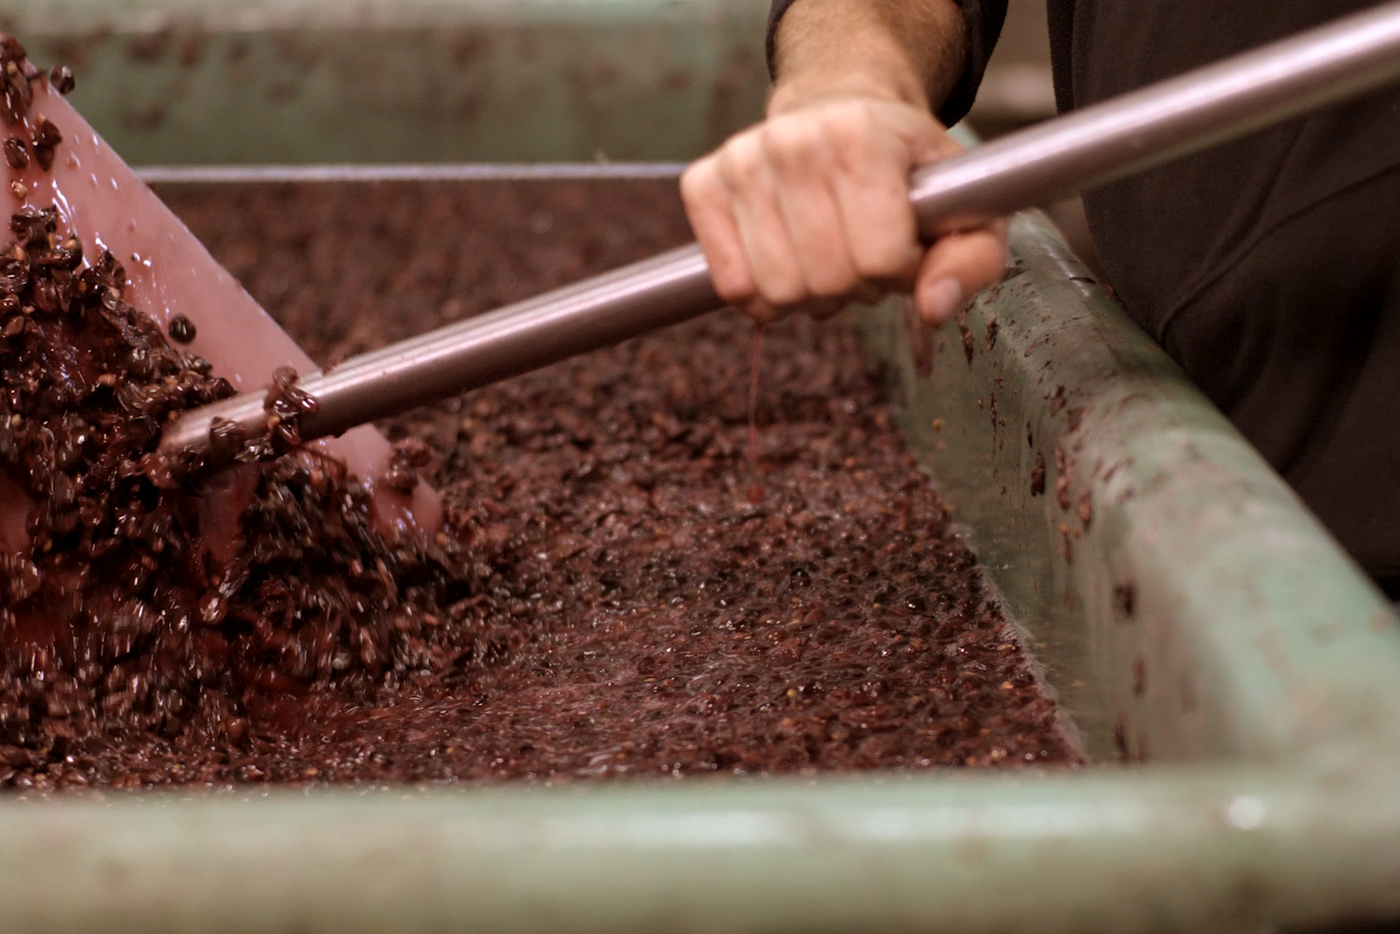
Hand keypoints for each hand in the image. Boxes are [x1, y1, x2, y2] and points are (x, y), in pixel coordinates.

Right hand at [681, 89, 1006, 325]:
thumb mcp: (966, 207)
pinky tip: (788, 264)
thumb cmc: (906, 169)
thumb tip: (930, 309)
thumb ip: (970, 261)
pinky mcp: (703, 184)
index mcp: (862, 137)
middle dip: (855, 287)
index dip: (900, 273)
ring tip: (828, 257)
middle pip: (826, 281)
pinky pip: (731, 285)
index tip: (904, 248)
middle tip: (863, 255)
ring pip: (776, 291)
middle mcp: (792, 142)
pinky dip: (763, 297)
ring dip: (810, 296)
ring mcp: (741, 161)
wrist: (840, 108)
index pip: (880, 260)